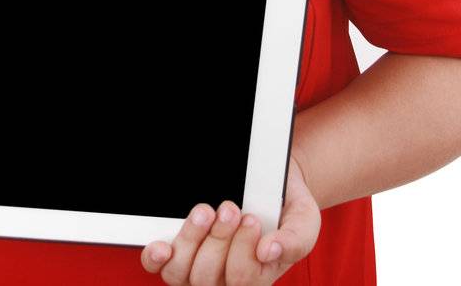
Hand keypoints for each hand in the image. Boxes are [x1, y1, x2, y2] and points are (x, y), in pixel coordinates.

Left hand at [139, 156, 319, 284]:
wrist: (270, 183)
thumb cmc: (286, 208)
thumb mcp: (304, 221)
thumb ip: (295, 240)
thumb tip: (268, 250)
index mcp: (256, 278)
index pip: (240, 281)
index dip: (242, 250)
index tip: (251, 218)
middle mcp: (224, 280)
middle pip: (207, 279)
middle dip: (219, 239)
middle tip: (230, 208)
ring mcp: (198, 268)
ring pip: (181, 274)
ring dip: (191, 239)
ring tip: (205, 211)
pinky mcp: (179, 251)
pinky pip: (159, 266)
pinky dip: (157, 257)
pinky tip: (161, 245)